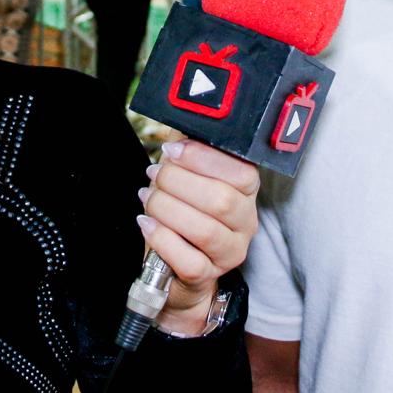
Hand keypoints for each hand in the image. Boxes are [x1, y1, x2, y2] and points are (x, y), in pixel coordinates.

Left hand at [138, 139, 259, 334]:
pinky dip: (161, 239)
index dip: (203, 158)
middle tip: (153, 177)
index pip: (242, 172)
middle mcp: (246, 223)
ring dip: (166, 208)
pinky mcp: (208, 275)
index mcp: (246, 192)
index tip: (171, 150)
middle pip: (221, 200)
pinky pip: (188, 260)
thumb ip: (187, 147)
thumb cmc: (182, 215)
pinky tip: (147, 224)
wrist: (177, 269)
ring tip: (148, 199)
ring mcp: (230, 252)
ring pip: (204, 230)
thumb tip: (181, 117)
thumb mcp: (187, 177)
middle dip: (177, 182)